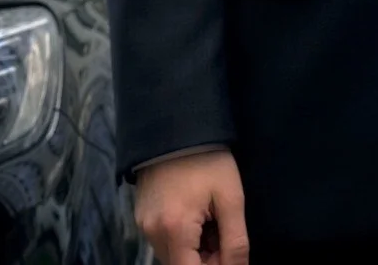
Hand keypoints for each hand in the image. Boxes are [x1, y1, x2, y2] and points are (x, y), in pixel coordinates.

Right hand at [135, 150, 249, 264]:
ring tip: (210, 220)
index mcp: (175, 229)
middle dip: (207, 259)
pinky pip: (164, 241)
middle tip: (223, 231)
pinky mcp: (141, 217)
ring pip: (173, 256)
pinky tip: (196, 216)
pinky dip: (182, 238)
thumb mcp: (231, 199)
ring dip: (195, 250)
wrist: (176, 126)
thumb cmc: (208, 160)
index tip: (229, 253)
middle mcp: (153, 232)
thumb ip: (236, 242)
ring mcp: (143, 225)